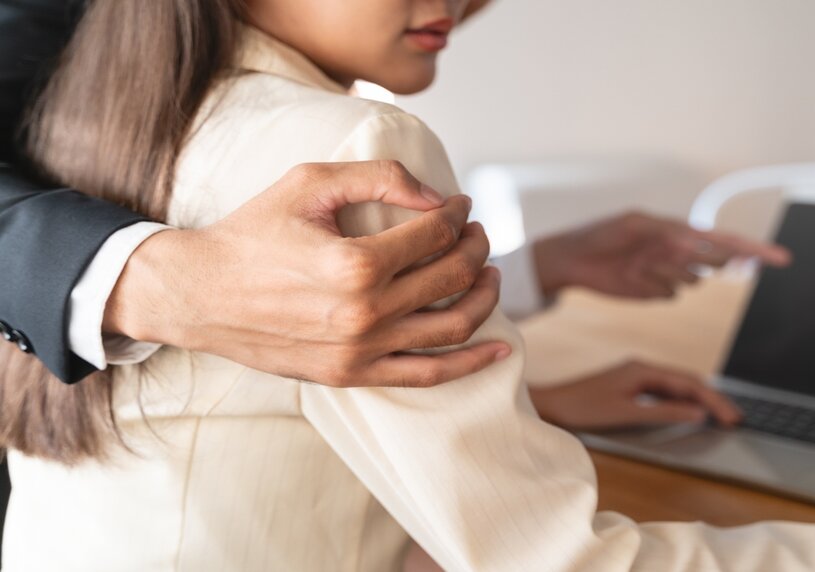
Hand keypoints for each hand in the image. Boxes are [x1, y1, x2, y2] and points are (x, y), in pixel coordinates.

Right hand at [104, 161, 510, 387]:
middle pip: (451, 276)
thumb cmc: (252, 233)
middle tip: (477, 233)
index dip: (457, 214)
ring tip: (490, 275)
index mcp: (354, 263)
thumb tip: (436, 196)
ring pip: (452, 327)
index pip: (435, 234)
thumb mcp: (308, 183)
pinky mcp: (353, 374)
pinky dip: (471, 362)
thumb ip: (378, 176)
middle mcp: (364, 313)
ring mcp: (361, 350)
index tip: (460, 206)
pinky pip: (427, 374)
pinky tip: (501, 346)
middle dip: (476, 248)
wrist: (198, 294)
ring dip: (484, 297)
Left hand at [529, 360, 740, 430]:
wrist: (551, 404)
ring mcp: (635, 374)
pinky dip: (681, 401)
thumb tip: (697, 412)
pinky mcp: (629, 384)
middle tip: (734, 418)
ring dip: (698, 400)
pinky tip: (689, 411)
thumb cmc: (582, 408)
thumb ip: (663, 412)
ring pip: (676, 385)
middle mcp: (641, 367)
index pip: (689, 383)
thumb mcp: (626, 413)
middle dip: (713, 399)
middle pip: (687, 381)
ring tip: (719, 416)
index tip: (732, 417)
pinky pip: (663, 390)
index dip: (714, 400)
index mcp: (642, 369)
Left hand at [533, 211, 790, 298]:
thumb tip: (695, 241)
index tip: (780, 258)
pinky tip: (632, 278)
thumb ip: (667, 233)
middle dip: (708, 260)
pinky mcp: (656, 292)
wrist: (574, 260)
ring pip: (692, 282)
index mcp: (679, 230)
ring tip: (637, 263)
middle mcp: (680, 251)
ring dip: (669, 273)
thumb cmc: (602, 234)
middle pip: (716, 261)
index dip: (754, 250)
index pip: (725, 239)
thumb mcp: (634, 225)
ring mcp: (670, 273)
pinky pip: (671, 296)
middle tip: (674, 253)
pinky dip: (655, 288)